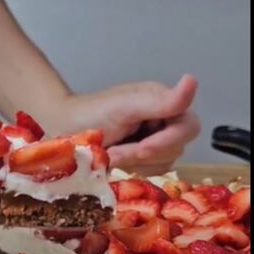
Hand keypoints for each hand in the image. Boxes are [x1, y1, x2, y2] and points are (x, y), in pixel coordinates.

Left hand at [48, 75, 200, 174]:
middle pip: (175, 148)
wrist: (61, 129)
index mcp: (164, 103)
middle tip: (115, 150)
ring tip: (110, 153)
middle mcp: (164, 122)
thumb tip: (192, 81)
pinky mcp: (141, 159)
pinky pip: (149, 172)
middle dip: (143, 153)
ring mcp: (154, 141)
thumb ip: (160, 101)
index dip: (167, 141)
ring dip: (134, 162)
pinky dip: (131, 169)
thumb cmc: (90, 114)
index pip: (188, 128)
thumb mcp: (125, 106)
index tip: (141, 147)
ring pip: (163, 163)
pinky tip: (112, 160)